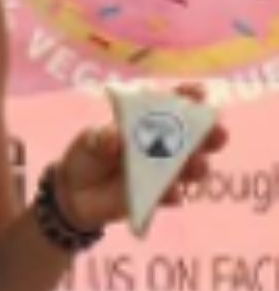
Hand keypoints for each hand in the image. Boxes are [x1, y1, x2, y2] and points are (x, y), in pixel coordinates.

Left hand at [51, 83, 228, 232]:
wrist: (75, 194)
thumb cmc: (87, 156)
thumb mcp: (88, 142)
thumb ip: (101, 139)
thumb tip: (115, 137)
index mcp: (149, 121)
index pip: (174, 104)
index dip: (189, 97)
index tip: (198, 94)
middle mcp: (165, 144)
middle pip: (197, 137)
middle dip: (211, 134)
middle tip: (216, 134)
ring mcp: (165, 171)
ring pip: (192, 167)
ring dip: (197, 166)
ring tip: (194, 165)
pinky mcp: (158, 196)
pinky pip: (173, 196)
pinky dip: (172, 195)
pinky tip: (170, 195)